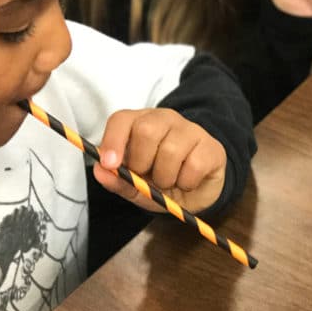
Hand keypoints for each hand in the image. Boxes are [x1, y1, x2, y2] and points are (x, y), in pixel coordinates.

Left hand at [93, 108, 226, 213]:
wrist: (199, 191)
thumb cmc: (162, 182)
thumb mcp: (136, 187)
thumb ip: (118, 180)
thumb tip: (100, 171)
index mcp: (140, 123)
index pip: (121, 119)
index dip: (113, 140)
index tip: (110, 164)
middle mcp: (165, 119)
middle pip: (146, 130)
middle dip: (141, 162)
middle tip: (147, 177)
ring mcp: (191, 130)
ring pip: (170, 150)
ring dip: (165, 177)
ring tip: (169, 182)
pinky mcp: (211, 146)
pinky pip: (194, 165)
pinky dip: (186, 182)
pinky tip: (188, 181)